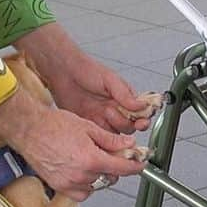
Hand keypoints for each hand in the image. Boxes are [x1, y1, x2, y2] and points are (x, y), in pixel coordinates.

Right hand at [0, 91, 144, 200]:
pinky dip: (85, 185)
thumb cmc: (53, 125)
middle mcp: (81, 175)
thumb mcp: (88, 127)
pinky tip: (81, 171)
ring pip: (95, 185)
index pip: (122, 168)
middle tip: (109, 152)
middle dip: (112, 165)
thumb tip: (127, 145)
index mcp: (91, 159)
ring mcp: (69, 183)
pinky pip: (80, 192)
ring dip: (98, 175)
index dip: (135, 166)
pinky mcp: (59, 186)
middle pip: (109, 176)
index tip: (139, 164)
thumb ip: (110, 139)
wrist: (29, 129)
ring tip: (90, 158)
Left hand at [17, 24, 156, 132]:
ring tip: (104, 112)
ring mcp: (102, 117)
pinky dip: (101, 137)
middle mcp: (115, 109)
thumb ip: (125, 94)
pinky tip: (98, 129)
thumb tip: (142, 106)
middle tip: (113, 111)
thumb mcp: (109, 79)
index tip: (142, 122)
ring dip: (113, 127)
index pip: (140, 113)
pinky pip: (99, 136)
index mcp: (124, 98)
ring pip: (116, 134)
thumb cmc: (86, 70)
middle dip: (126, 123)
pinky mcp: (89, 124)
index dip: (143, 120)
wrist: (62, 72)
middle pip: (129, 127)